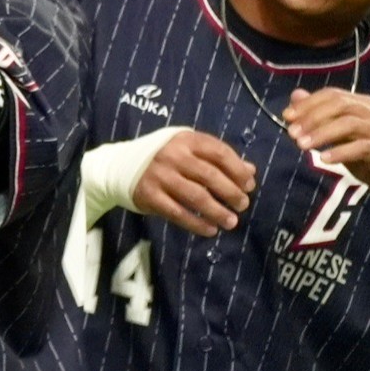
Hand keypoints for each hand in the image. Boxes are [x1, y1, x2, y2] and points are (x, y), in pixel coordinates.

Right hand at [134, 128, 258, 235]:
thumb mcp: (188, 148)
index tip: (249, 186)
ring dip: (217, 211)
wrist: (119, 165)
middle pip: (210, 176)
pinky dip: (196, 223)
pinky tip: (210, 230)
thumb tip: (250, 171)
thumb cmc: (162, 156)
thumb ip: (217, 157)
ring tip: (231, 222)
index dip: (238, 171)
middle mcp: (172, 155)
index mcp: (185, 140)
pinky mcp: (149, 195)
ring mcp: (159, 176)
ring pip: (196, 197)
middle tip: (243, 205)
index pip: (219, 153)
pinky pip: (178, 212)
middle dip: (231, 193)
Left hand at [284, 88, 369, 203]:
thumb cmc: (366, 154)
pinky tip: (324, 159)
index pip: (332, 94)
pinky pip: (361, 147)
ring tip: (301, 146)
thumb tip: (296, 95)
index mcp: (362, 104)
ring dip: (322, 134)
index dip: (308, 103)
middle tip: (292, 133)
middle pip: (340, 105)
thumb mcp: (339, 134)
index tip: (287, 116)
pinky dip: (340, 152)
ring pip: (349, 124)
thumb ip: (319, 115)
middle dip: (312, 117)